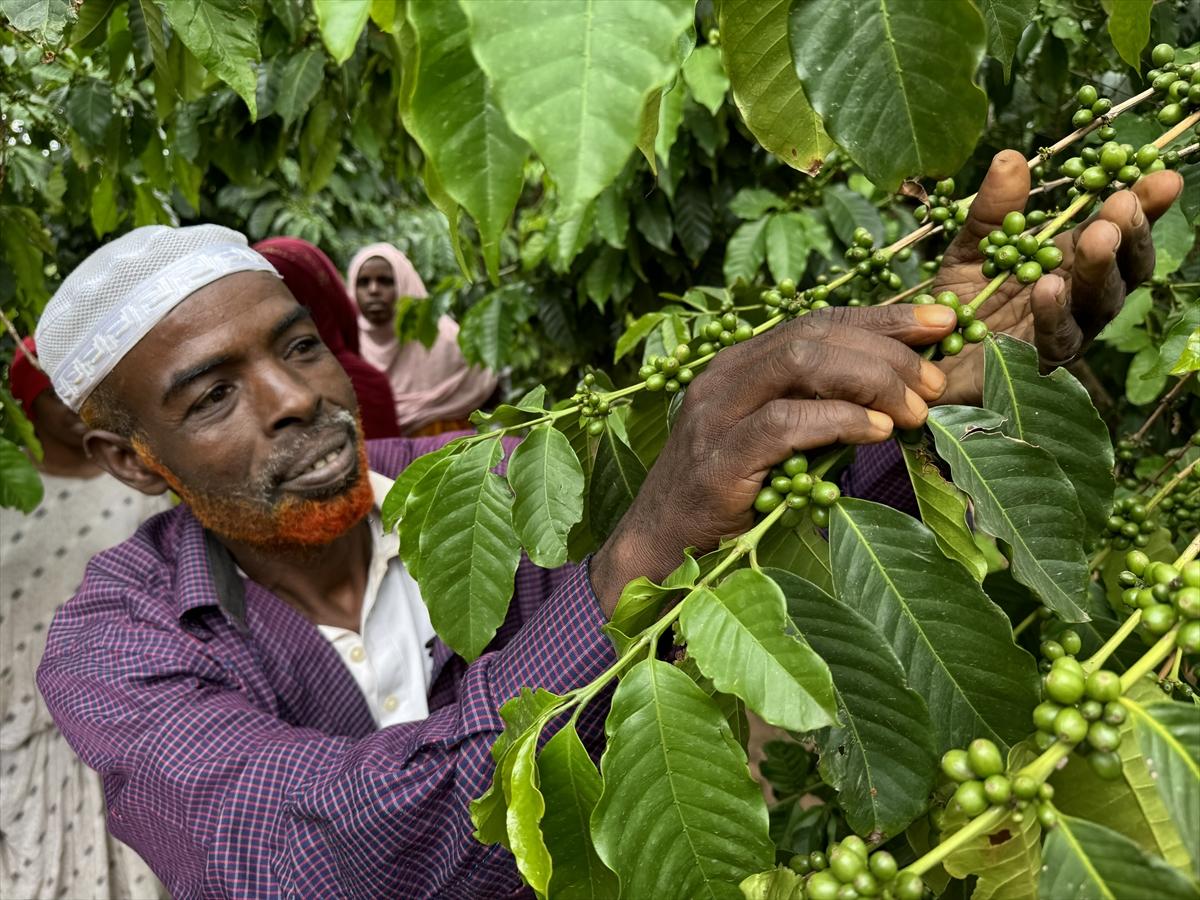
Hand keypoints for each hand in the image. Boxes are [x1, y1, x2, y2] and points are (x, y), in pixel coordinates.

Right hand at [589, 305, 955, 612]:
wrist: (659, 545)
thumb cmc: (728, 495)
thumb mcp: (776, 441)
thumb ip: (819, 411)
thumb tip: (899, 395)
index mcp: (740, 364)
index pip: (819, 321)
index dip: (883, 318)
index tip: (941, 322)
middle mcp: (725, 376)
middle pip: (816, 334)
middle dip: (888, 350)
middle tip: (938, 382)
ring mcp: (717, 414)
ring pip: (801, 363)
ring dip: (871, 380)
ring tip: (916, 409)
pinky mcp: (719, 457)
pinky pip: (784, 423)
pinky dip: (838, 421)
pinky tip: (877, 432)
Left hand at [934, 149, 1183, 403]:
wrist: (929, 357)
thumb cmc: (960, 301)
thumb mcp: (974, 247)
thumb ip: (994, 209)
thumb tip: (1011, 157)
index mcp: (1073, 260)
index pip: (1120, 230)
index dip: (1145, 206)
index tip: (1162, 178)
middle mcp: (1081, 296)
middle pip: (1125, 268)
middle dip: (1129, 235)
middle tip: (1121, 205)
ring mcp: (1067, 331)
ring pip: (1099, 303)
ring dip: (1098, 269)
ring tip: (1096, 237)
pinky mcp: (1041, 364)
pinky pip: (1056, 338)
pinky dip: (1054, 311)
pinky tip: (1050, 287)